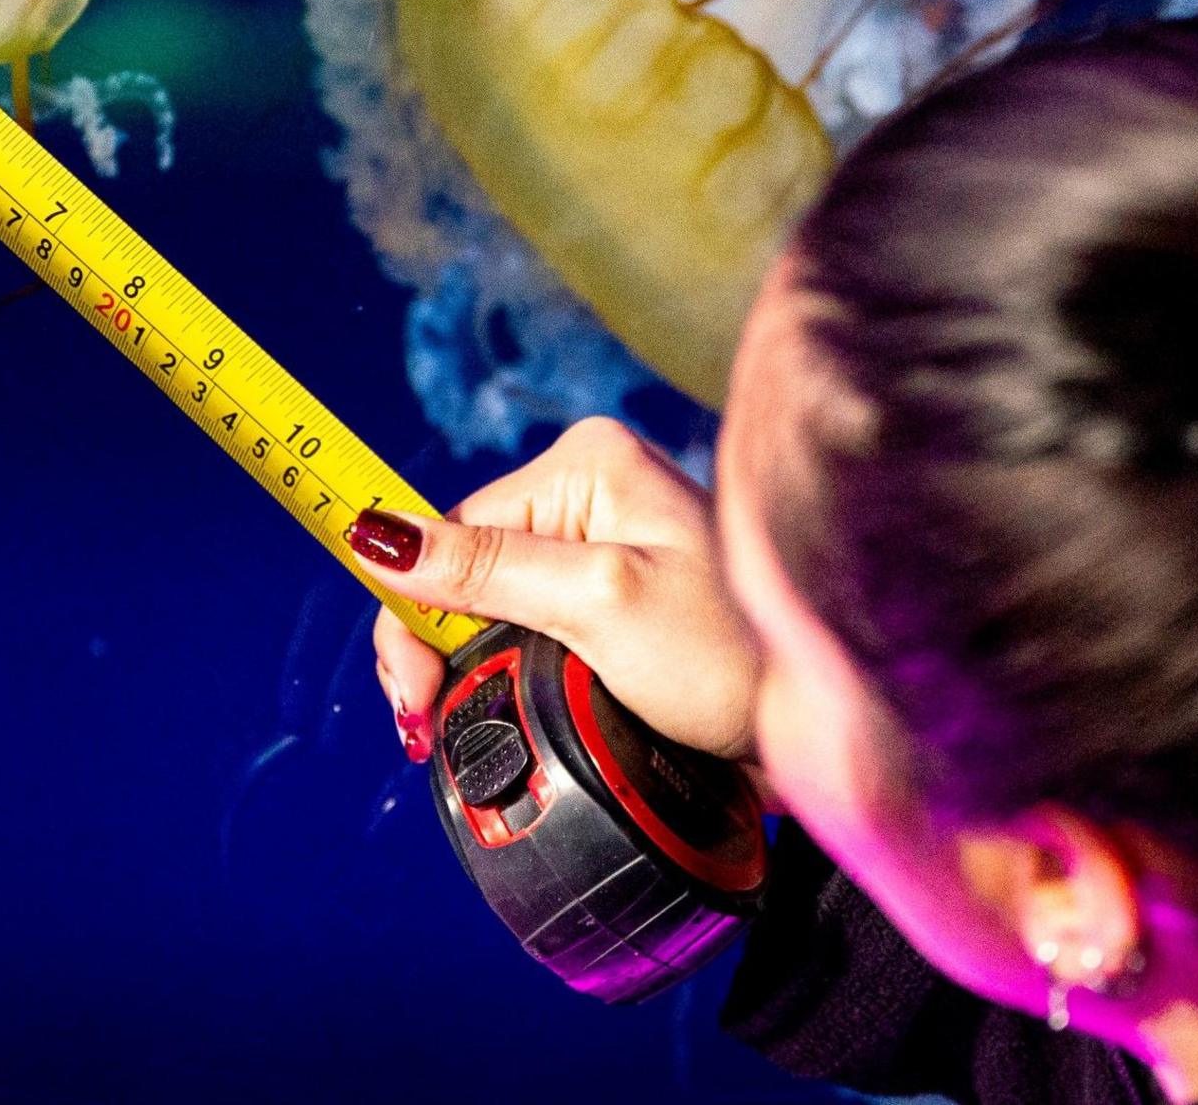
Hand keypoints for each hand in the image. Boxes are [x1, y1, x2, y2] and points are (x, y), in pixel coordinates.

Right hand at [355, 416, 758, 764]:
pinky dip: (512, 676)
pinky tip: (508, 715)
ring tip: (466, 733)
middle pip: (466, 570)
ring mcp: (609, 548)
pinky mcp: (621, 603)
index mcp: (587, 465)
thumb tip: (373, 533)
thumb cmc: (734, 652)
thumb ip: (486, 570)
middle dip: (439, 651)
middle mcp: (594, 493)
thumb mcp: (601, 605)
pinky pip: (533, 630)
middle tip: (430, 730)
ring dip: (473, 671)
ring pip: (495, 608)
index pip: (453, 532)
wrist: (824, 715)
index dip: (415, 617)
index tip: (414, 700)